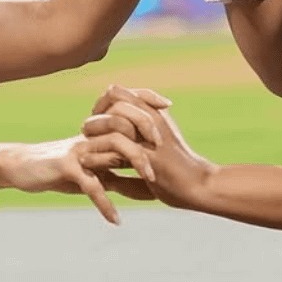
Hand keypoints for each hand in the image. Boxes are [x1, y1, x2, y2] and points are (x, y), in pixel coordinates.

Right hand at [0, 113, 158, 225]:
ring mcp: (80, 151)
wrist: (20, 168)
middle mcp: (91, 138)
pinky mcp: (67, 168)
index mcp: (98, 135)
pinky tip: (116, 221)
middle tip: (168, 160)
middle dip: (150, 143)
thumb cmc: (55, 169)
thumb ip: (111, 173)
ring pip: (114, 150)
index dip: (150, 121)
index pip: (129, 121)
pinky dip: (105, 205)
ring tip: (152, 184)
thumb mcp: (87, 170)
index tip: (170, 131)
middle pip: (127, 130)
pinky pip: (92, 185)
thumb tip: (136, 184)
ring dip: (137, 165)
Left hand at [86, 86, 217, 210]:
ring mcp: (151, 137)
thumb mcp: (150, 162)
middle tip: (85, 130)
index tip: (94, 121)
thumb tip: (107, 177)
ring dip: (94, 131)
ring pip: (115, 121)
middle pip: (115, 100)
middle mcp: (153, 120)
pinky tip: (85, 162)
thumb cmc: (177, 176)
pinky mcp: (148, 157)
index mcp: (154, 116)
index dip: (103, 105)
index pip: (121, 94)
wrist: (200, 186)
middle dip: (96, 115)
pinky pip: (116, 149)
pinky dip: (97, 155)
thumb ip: (128, 162)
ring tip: (81, 145)